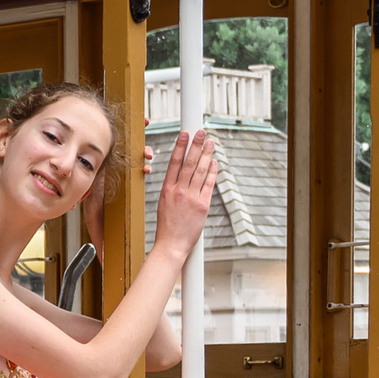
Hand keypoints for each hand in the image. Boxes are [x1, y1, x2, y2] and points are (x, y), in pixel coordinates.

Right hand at [151, 128, 218, 260]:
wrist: (171, 245)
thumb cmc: (167, 227)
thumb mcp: (164, 204)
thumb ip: (173, 189)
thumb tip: (182, 176)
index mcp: (166, 190)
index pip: (174, 163)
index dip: (180, 146)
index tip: (185, 134)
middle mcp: (178, 191)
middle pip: (189, 163)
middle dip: (196, 145)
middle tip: (201, 132)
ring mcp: (191, 198)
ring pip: (200, 171)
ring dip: (207, 155)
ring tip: (211, 142)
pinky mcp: (202, 205)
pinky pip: (208, 185)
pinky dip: (212, 172)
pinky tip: (215, 162)